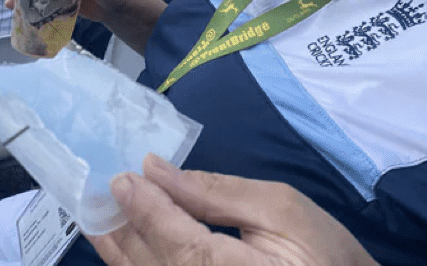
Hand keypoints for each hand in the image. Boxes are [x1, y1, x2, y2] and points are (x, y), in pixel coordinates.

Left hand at [89, 154, 378, 265]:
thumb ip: (215, 192)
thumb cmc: (326, 254)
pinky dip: (135, 263)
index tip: (122, 178)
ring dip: (119, 247)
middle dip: (120, 227)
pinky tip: (125, 242)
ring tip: (104, 212)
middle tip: (100, 191)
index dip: (145, 210)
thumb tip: (155, 171)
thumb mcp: (282, 209)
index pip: (179, 245)